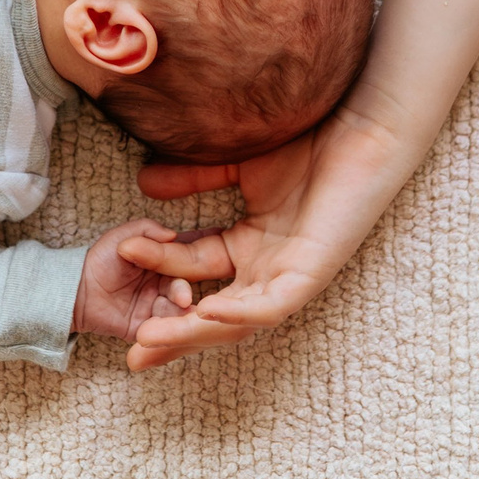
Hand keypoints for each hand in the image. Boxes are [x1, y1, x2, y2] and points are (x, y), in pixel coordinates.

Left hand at [71, 218, 196, 341]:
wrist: (76, 288)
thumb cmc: (100, 259)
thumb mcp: (122, 237)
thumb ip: (147, 230)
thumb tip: (173, 234)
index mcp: (161, 265)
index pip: (181, 268)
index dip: (186, 273)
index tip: (188, 279)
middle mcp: (161, 288)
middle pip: (180, 292)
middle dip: (182, 295)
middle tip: (182, 299)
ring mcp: (153, 309)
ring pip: (173, 313)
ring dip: (178, 316)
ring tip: (177, 318)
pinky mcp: (143, 328)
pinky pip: (158, 332)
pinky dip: (165, 332)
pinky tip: (166, 331)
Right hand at [113, 105, 412, 370]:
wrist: (359, 125)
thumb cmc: (306, 141)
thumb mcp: (236, 163)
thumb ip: (194, 176)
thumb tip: (145, 182)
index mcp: (252, 247)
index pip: (195, 272)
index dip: (157, 273)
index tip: (118, 262)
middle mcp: (268, 269)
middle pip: (212, 313)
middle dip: (172, 335)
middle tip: (132, 354)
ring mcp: (290, 275)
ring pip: (236, 319)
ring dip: (193, 332)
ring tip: (151, 340)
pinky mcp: (312, 273)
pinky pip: (272, 304)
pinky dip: (241, 312)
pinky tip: (209, 311)